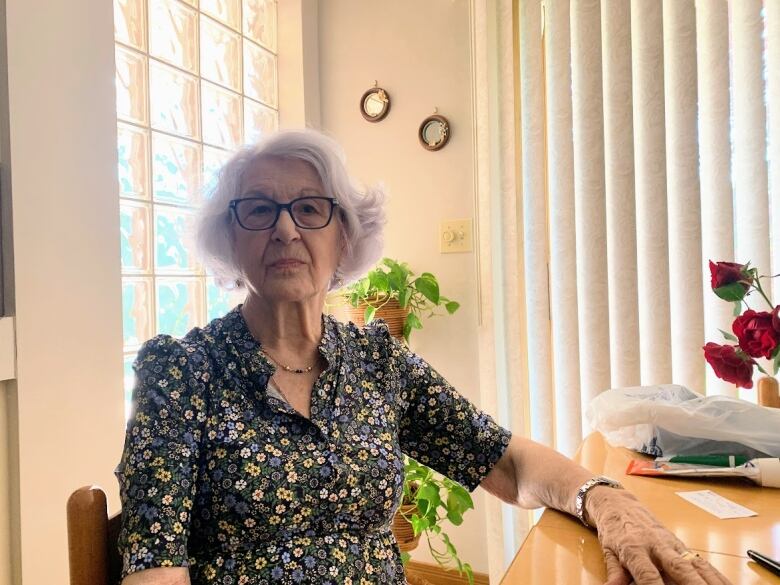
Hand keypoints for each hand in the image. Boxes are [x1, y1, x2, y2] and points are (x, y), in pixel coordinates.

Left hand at [586, 487, 731, 584]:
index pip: (647, 573)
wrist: (620, 504)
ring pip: (695, 564)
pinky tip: (728, 584)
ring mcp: (672, 544)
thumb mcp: (608, 550)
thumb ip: (614, 572)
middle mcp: (656, 545)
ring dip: (711, 581)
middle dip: (693, 584)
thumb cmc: (614, 529)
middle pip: (678, 568)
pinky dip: (716, 575)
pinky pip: (702, 561)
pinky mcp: (681, 545)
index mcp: (634, 547)